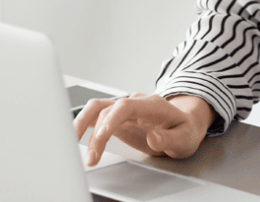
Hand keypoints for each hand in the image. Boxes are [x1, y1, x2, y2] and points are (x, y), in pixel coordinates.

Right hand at [73, 93, 215, 165]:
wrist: (184, 123)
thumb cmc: (184, 130)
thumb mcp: (185, 138)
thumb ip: (169, 138)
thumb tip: (153, 137)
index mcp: (153, 105)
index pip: (127, 105)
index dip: (112, 119)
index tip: (102, 136)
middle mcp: (136, 103)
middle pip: (108, 109)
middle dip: (96, 134)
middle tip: (92, 157)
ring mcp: (125, 109)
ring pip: (97, 108)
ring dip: (84, 125)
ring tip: (75, 145)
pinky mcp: (117, 117)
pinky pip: (96, 115)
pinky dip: (83, 123)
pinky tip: (74, 136)